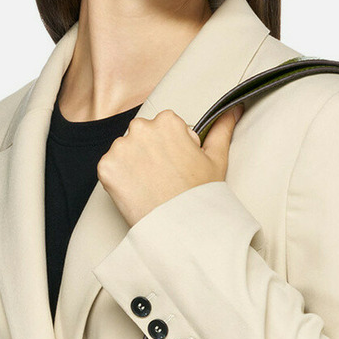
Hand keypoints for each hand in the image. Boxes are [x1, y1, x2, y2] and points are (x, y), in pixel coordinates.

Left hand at [96, 106, 240, 227]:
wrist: (179, 227)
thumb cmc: (200, 195)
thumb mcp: (216, 159)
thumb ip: (221, 129)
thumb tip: (232, 110)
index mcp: (167, 121)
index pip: (164, 126)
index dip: (173, 146)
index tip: (177, 164)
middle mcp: (141, 128)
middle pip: (142, 135)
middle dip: (150, 151)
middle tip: (164, 177)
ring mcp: (120, 148)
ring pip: (125, 150)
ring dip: (133, 164)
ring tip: (150, 186)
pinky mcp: (105, 167)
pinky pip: (110, 168)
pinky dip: (119, 179)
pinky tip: (136, 191)